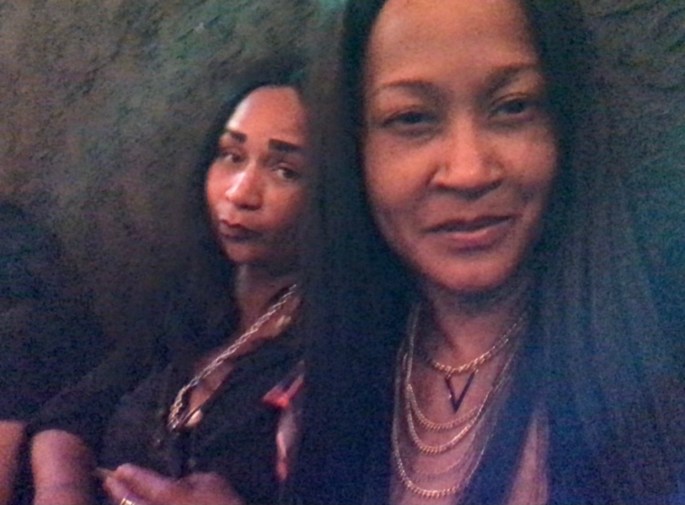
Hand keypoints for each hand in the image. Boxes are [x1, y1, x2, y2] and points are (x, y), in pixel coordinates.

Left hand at [102, 463, 244, 504]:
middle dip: (117, 490)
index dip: (131, 474)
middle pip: (128, 503)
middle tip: (109, 480)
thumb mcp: (213, 483)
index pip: (143, 481)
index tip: (122, 468)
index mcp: (170, 495)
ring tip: (118, 499)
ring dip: (123, 504)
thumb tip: (179, 483)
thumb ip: (190, 480)